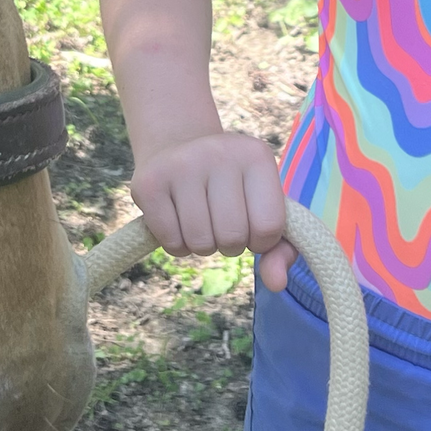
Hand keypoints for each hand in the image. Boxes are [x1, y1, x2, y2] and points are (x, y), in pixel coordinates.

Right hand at [130, 131, 296, 289]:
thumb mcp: (264, 205)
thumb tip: (277, 284)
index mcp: (256, 155)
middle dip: (229, 245)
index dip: (260, 241)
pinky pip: (171, 242)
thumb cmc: (231, 188)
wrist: (177, 146)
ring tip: (201, 222)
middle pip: (232, 236)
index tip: (250, 226)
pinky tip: (178, 222)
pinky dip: (178, 246)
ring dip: (203, 246)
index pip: (268, 226)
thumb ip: (281, 249)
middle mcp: (219, 152)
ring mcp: (181, 164)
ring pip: (200, 242)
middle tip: (221, 224)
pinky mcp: (149, 183)